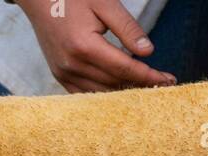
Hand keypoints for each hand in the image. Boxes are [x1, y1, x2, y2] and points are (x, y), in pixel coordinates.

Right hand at [16, 0, 174, 91]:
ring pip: (100, 91)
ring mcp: (63, 72)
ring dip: (123, 92)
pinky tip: (119, 91)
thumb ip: (127, 28)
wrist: (40, 1)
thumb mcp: (106, 4)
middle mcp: (71, 65)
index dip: (148, 76)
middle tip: (163, 85)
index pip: (124, 68)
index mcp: (84, 46)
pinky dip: (103, 94)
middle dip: (140, 85)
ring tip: (145, 89)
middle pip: (114, 82)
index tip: (168, 80)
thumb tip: (149, 52)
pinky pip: (84, 93)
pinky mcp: (59, 75)